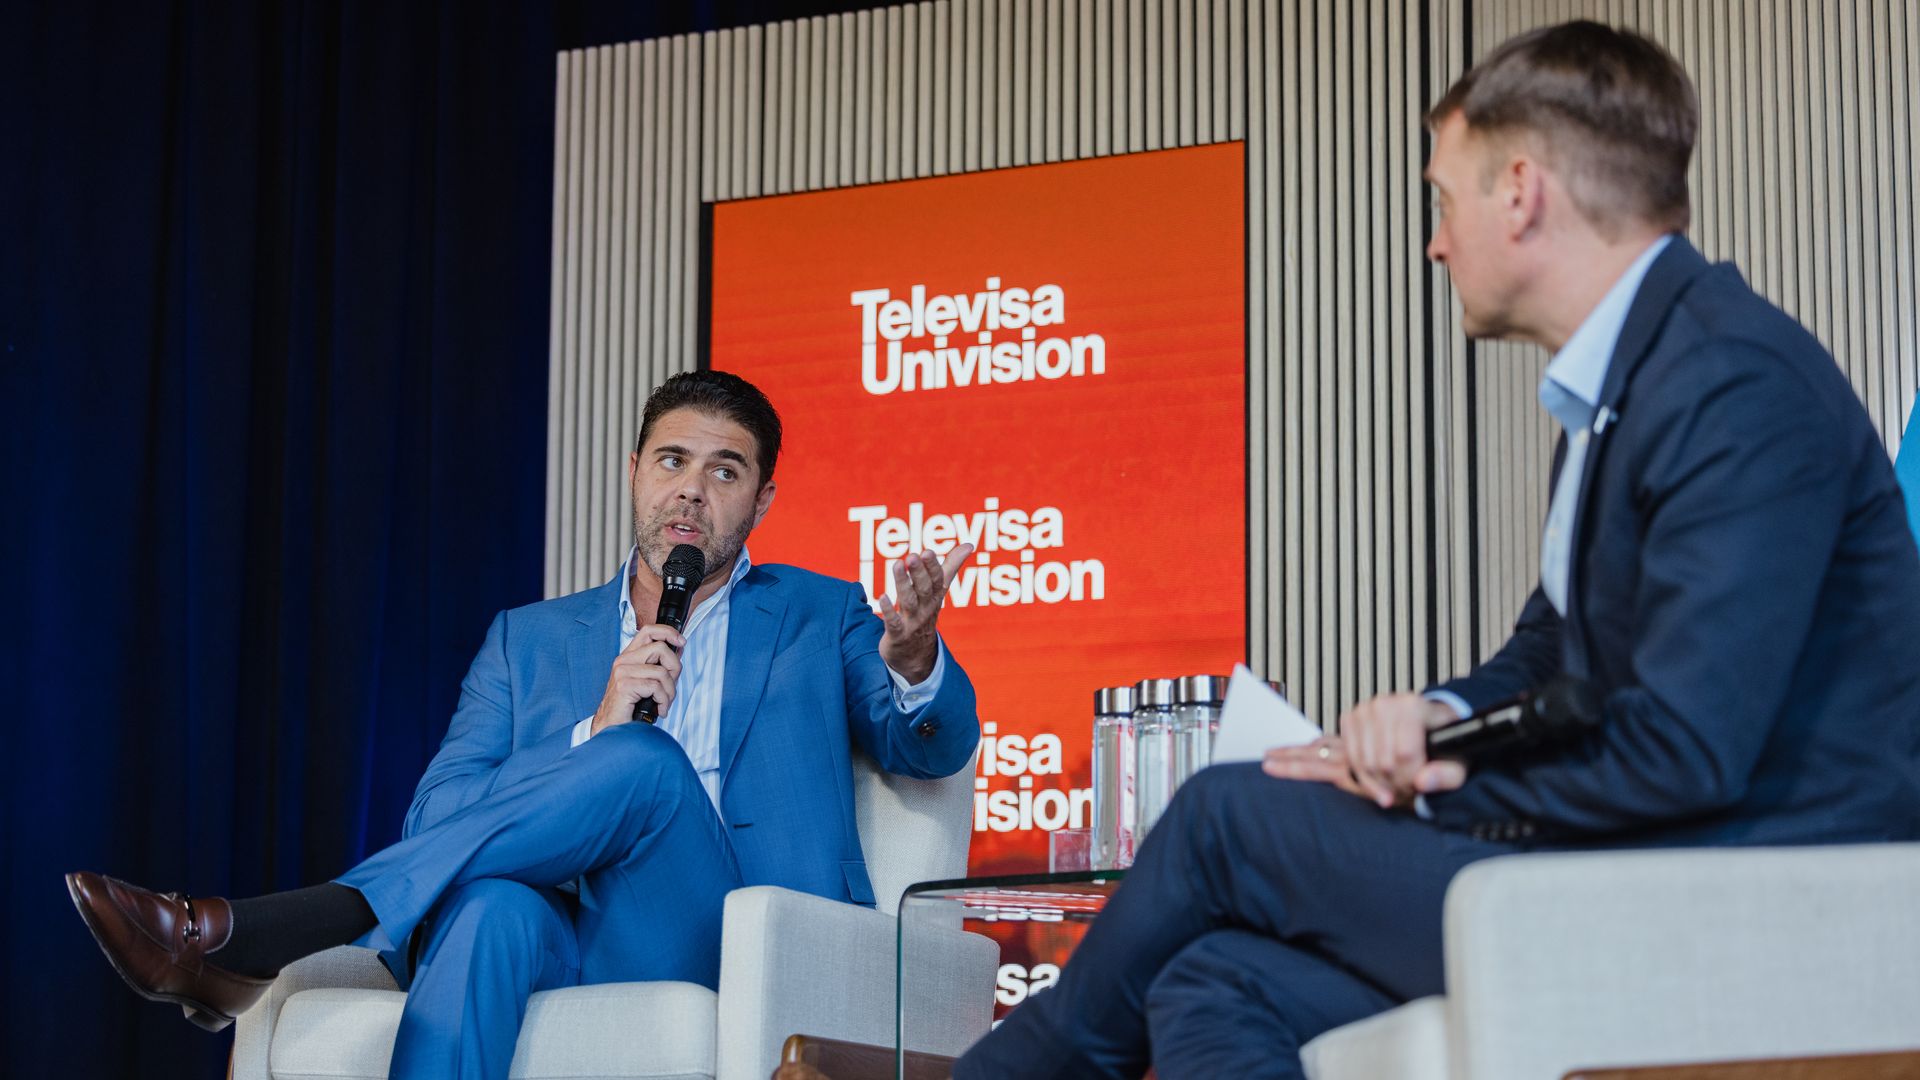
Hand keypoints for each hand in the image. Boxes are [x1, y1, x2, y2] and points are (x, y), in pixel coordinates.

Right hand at [591, 623, 685, 735]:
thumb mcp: (646, 682)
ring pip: (661, 671)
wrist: (611, 728)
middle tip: (671, 686)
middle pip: (660, 648)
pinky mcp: (624, 685)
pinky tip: (659, 709)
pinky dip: (663, 701)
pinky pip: (656, 687)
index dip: (668, 632)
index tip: (681, 641)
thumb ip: (660, 665)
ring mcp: (622, 672)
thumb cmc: (630, 707)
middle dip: (674, 667)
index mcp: (628, 657)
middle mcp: (623, 661)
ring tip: (664, 702)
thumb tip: (678, 649)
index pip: (648, 631)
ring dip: (670, 691)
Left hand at [877, 543, 972, 683]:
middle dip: (919, 572)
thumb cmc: (926, 614)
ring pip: (909, 602)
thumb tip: (969, 544)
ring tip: (897, 565)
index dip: (932, 567)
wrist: (917, 655)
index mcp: (935, 596)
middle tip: (912, 556)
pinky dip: (889, 611)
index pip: (938, 580)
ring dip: (903, 584)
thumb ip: (951, 567)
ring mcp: (912, 622)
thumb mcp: (939, 591)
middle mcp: (926, 608)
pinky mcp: (897, 634)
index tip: (927, 551)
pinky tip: (881, 597)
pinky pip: (894, 623)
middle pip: (924, 589)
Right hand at [1262, 693, 1465, 808]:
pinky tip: (1276, 760)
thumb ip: (1447, 774)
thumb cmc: (1448, 744)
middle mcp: (1383, 707)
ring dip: (1348, 776)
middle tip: (1394, 795)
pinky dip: (1304, 758)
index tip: (1414, 787)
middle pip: (1373, 758)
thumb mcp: (1461, 760)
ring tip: (1313, 776)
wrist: (1436, 726)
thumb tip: (1424, 781)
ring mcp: (1363, 717)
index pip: (1401, 752)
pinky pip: (1324, 746)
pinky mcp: (1351, 728)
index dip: (1408, 777)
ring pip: (1345, 754)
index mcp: (1412, 708)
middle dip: (1384, 783)